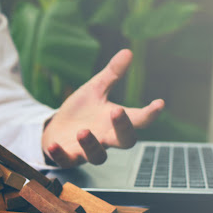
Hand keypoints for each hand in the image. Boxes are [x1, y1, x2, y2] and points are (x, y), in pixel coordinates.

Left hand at [41, 49, 164, 167]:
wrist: (57, 128)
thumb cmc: (81, 110)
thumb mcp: (95, 90)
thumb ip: (112, 74)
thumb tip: (128, 51)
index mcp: (115, 121)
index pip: (139, 120)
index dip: (150, 113)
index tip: (159, 103)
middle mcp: (106, 138)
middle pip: (125, 141)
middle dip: (123, 128)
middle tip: (117, 110)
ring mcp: (88, 150)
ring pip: (98, 156)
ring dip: (91, 145)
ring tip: (82, 130)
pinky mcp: (69, 157)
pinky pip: (67, 161)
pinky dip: (60, 154)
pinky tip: (53, 145)